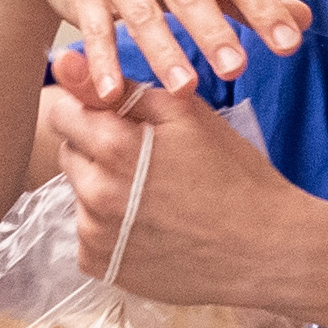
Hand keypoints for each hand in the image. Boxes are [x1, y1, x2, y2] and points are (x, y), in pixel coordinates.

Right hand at [1, 0, 302, 106]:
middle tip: (236, 68)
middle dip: (212, 32)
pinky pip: (94, 31)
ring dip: (164, 53)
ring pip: (143, 16)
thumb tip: (304, 18)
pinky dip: (102, 63)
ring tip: (186, 89)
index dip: (263, 9)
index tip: (288, 45)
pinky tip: (112, 92)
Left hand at [47, 84, 318, 303]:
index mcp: (114, 146)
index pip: (62, 113)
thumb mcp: (186, 115)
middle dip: (97, 151)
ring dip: (103, 192)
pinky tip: (151, 230)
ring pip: (78, 195)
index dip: (89, 111)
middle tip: (148, 164)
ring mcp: (95, 235)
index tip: (118, 122)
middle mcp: (95, 193)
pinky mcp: (101, 267)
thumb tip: (61, 60)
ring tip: (154, 200)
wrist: (266, 250)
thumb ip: (120, 88)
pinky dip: (110, 231)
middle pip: (69, 154)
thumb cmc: (233, 174)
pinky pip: (88, 236)